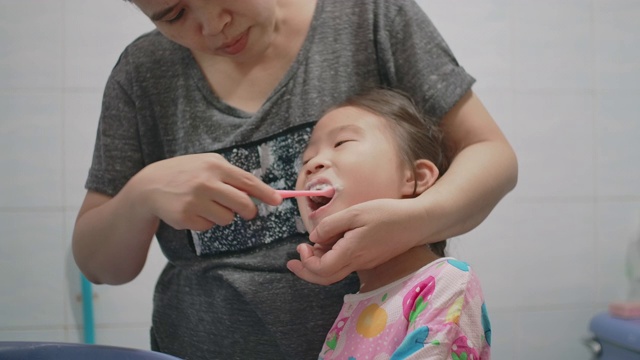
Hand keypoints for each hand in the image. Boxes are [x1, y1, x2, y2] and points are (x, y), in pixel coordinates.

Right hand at [130, 153, 281, 230]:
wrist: (149, 186)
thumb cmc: (186, 174)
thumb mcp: (207, 165)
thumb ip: (231, 177)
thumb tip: (258, 193)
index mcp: (215, 165)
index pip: (247, 181)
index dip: (265, 193)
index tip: (277, 201)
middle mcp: (206, 182)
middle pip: (243, 204)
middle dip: (249, 211)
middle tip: (247, 212)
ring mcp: (195, 201)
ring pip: (227, 218)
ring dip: (223, 216)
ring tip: (208, 205)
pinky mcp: (186, 217)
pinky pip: (209, 226)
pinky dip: (205, 222)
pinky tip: (192, 211)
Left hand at [287, 198, 424, 284]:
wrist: (417, 221)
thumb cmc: (387, 214)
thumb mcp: (354, 213)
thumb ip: (331, 226)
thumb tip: (314, 238)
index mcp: (351, 253)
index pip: (321, 270)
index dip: (306, 262)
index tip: (302, 246)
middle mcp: (357, 263)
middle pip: (326, 278)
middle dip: (306, 271)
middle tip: (293, 259)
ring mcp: (365, 262)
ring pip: (335, 272)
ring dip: (319, 263)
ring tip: (311, 246)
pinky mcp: (370, 258)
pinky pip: (346, 264)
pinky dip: (332, 258)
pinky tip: (330, 243)